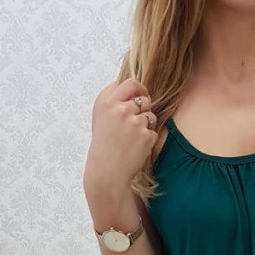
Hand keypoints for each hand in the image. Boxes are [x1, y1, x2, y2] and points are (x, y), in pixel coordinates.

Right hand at [84, 78, 158, 200]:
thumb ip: (114, 99)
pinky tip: (136, 148)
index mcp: (106, 102)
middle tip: (134, 124)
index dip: (139, 89)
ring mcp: (134, 122)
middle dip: (143, 110)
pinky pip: (153, 132)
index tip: (140, 95)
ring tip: (132, 139)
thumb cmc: (104, 144)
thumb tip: (132, 87)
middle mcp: (120, 109)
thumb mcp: (100, 116)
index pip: (131, 83)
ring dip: (146, 125)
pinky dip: (148, 140)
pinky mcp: (145, 136)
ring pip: (150, 115)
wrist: (106, 171)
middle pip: (144, 99)